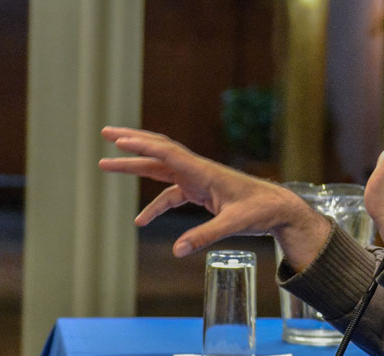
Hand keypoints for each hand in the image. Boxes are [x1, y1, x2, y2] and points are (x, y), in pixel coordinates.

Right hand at [99, 127, 328, 268]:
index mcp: (204, 172)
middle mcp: (198, 171)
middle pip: (159, 151)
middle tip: (105, 134)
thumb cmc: (261, 210)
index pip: (168, 153)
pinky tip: (141, 220)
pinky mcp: (201, 192)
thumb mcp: (235, 224)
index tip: (119, 141)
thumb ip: (206, 235)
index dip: (143, 146)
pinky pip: (171, 194)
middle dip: (132, 142)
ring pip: (161, 169)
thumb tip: (177, 250)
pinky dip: (155, 205)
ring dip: (135, 167)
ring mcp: (198, 180)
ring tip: (105, 166)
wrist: (278, 209)